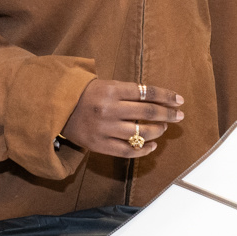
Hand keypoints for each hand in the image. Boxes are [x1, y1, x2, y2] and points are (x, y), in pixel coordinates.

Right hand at [60, 79, 182, 157]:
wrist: (57, 108)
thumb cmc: (86, 94)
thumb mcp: (106, 85)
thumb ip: (129, 92)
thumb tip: (159, 100)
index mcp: (111, 90)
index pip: (147, 93)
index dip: (166, 96)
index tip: (179, 100)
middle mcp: (109, 109)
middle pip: (147, 113)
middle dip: (168, 114)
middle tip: (179, 116)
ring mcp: (104, 129)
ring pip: (140, 132)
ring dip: (157, 131)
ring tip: (163, 128)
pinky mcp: (99, 145)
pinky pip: (128, 150)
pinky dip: (144, 149)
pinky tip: (153, 145)